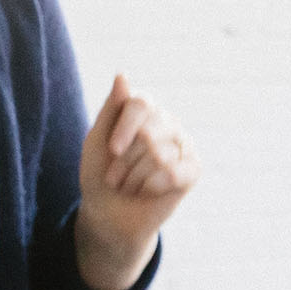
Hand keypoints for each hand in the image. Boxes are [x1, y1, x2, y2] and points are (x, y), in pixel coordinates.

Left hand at [76, 74, 197, 289]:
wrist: (110, 215)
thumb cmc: (100, 174)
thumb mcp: (97, 140)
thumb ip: (111, 108)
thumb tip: (122, 75)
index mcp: (143, 110)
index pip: (142, 103)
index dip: (126, 127)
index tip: (113, 150)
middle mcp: (167, 122)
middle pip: (150, 133)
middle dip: (126, 161)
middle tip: (115, 176)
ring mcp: (183, 145)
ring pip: (160, 156)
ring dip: (135, 178)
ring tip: (129, 185)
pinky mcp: (193, 169)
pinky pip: (174, 174)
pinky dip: (152, 187)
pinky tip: (149, 191)